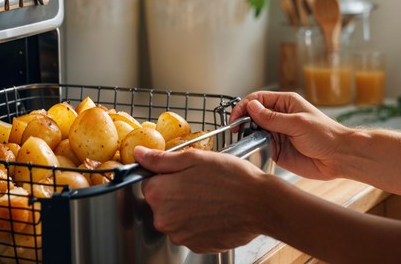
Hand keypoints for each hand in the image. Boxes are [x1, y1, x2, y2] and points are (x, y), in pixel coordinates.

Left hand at [134, 147, 271, 252]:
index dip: (168, 176)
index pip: (150, 183)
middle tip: (201, 183)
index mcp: (160, 194)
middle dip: (177, 193)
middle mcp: (165, 219)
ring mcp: (180, 236)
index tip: (185, 174)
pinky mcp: (196, 246)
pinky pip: (190, 231)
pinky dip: (200, 223)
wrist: (260, 204)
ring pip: (176, 218)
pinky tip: (215, 212)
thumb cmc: (231, 178)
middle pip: (162, 203)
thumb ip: (161, 159)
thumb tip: (139, 155)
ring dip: (188, 209)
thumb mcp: (194, 158)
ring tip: (211, 198)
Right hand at [230, 91, 349, 180]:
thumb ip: (272, 117)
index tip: (234, 118)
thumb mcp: (297, 123)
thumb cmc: (325, 135)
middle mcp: (280, 118)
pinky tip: (252, 151)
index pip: (258, 100)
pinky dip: (254, 149)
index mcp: (285, 104)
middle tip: (236, 131)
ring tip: (244, 142)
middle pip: (253, 116)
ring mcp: (278, 134)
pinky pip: (261, 148)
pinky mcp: (278, 151)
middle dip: (243, 122)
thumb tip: (251, 107)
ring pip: (255, 132)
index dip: (244, 107)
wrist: (339, 157)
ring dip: (248, 136)